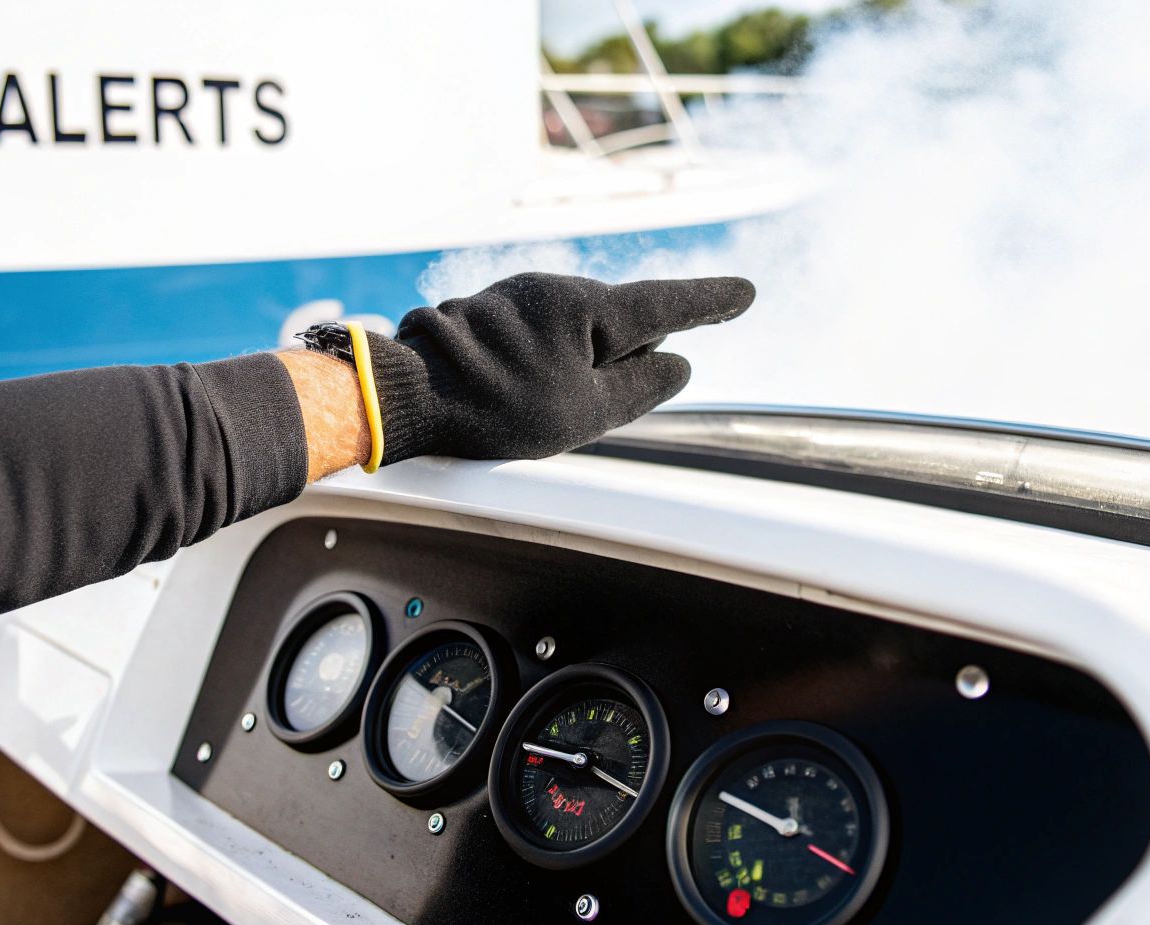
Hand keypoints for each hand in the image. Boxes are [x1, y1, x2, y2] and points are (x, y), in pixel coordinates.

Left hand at [367, 273, 755, 464]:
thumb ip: (641, 386)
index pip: (666, 303)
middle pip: (617, 320)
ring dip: (579, 363)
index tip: (745, 292)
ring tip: (540, 406)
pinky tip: (515, 393)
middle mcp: (553, 289)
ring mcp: (515, 295)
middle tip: (605, 392)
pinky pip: (535, 334)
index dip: (711, 302)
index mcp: (586, 306)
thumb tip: (678, 364)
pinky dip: (544, 361)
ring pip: (573, 329)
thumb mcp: (585, 411)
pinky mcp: (485, 313)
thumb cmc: (495, 408)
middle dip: (628, 351)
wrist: (404, 395)